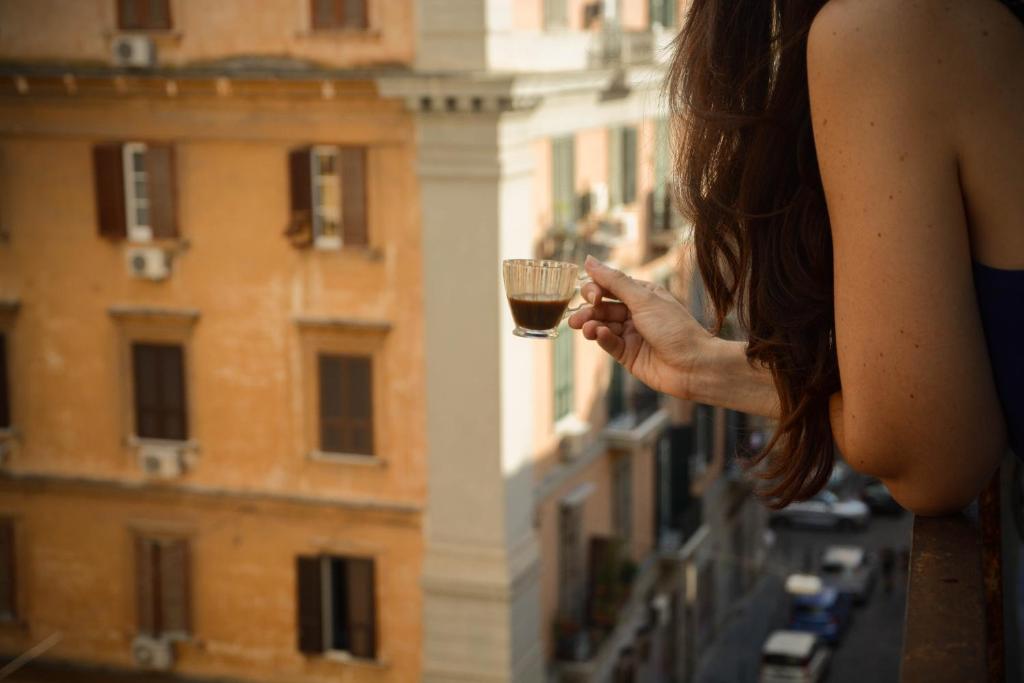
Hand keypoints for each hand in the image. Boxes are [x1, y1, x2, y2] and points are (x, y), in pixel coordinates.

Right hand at [568, 256, 714, 400]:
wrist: (693, 365)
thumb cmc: (675, 328)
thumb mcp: (643, 299)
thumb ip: (614, 281)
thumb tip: (588, 260)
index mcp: (642, 295)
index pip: (610, 287)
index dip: (596, 289)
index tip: (593, 296)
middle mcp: (636, 313)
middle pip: (602, 307)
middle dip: (589, 310)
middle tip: (577, 318)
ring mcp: (631, 335)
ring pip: (602, 325)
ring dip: (591, 325)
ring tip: (585, 328)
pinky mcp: (628, 355)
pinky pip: (609, 343)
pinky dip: (602, 338)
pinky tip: (600, 335)